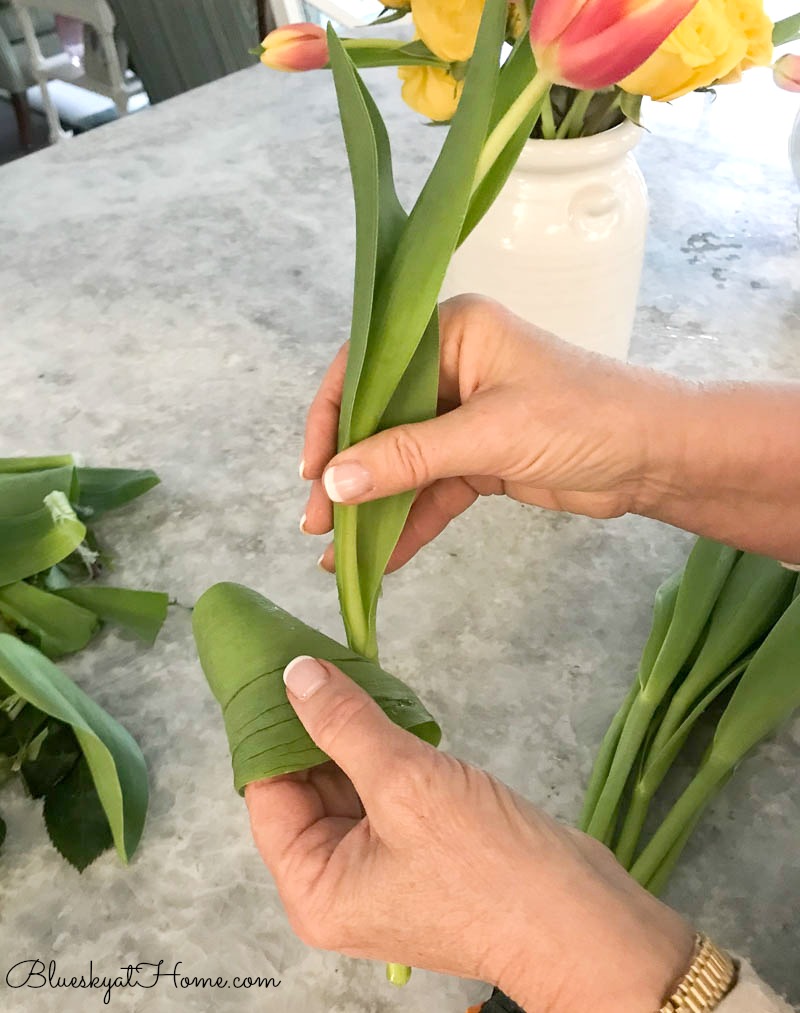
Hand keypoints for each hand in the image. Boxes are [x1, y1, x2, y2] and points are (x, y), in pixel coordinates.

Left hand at [246, 657, 693, 1011]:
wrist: (582, 917)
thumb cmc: (486, 862)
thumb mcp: (405, 783)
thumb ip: (344, 724)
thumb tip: (296, 673)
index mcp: (314, 887)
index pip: (269, 795)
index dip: (271, 729)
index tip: (276, 665)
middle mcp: (338, 884)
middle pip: (306, 789)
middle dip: (313, 726)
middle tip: (315, 655)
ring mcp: (381, 869)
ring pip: (349, 785)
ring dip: (352, 734)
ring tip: (349, 669)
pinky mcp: (421, 852)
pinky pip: (385, 792)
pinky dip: (384, 752)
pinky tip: (387, 709)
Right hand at [299, 295, 685, 571]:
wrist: (656, 459)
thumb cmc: (582, 420)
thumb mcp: (488, 435)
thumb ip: (408, 457)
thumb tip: (333, 483)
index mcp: (451, 332)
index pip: (368, 367)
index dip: (331, 418)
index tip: (312, 472)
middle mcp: (450, 366)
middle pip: (379, 419)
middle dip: (347, 474)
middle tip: (316, 523)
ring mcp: (464, 414)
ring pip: (402, 460)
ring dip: (374, 506)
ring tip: (337, 553)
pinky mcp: (479, 456)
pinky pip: (431, 488)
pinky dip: (410, 521)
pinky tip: (382, 557)